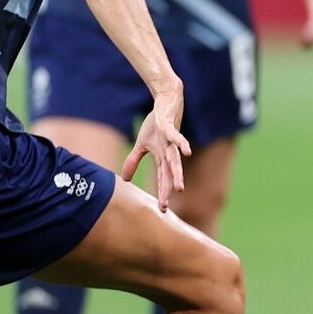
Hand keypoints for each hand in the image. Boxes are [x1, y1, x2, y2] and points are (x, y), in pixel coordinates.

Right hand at [122, 91, 191, 211]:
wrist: (166, 103)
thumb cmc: (156, 125)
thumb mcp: (141, 144)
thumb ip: (134, 161)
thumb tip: (125, 179)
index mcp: (162, 157)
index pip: (163, 178)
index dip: (163, 193)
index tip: (162, 210)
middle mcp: (169, 152)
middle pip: (169, 174)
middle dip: (167, 190)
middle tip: (165, 207)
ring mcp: (171, 141)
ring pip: (175, 160)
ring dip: (177, 174)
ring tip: (180, 188)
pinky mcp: (170, 129)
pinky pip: (177, 138)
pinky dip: (182, 145)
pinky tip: (188, 152)